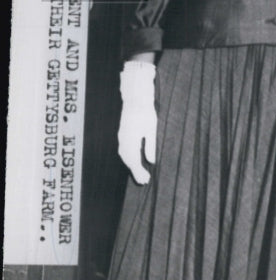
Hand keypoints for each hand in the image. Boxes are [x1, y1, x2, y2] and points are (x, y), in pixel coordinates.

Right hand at [117, 61, 156, 183]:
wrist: (135, 98)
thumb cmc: (146, 112)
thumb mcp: (151, 129)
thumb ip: (150, 145)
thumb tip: (151, 161)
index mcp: (131, 140)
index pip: (134, 161)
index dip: (139, 172)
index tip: (146, 180)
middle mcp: (123, 140)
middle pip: (128, 160)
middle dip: (135, 171)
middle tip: (145, 181)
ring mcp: (121, 137)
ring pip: (124, 156)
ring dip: (131, 165)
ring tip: (141, 173)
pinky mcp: (122, 134)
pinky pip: (123, 150)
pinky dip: (129, 158)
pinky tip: (134, 161)